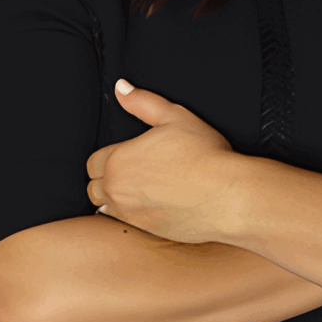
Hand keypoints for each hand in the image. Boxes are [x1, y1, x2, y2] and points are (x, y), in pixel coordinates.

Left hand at [86, 79, 235, 242]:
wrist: (227, 196)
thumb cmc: (204, 154)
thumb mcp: (174, 116)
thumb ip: (142, 102)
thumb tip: (121, 88)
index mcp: (118, 160)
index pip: (94, 162)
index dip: (111, 156)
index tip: (130, 155)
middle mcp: (117, 191)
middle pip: (95, 186)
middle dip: (108, 178)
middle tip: (134, 171)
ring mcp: (130, 215)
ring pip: (106, 207)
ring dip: (117, 198)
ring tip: (141, 189)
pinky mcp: (146, 233)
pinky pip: (125, 225)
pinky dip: (132, 215)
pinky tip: (152, 205)